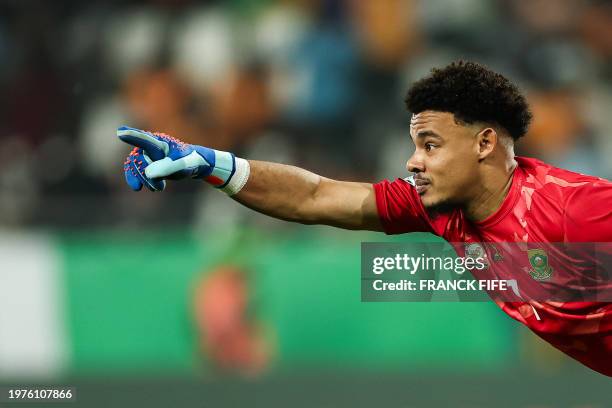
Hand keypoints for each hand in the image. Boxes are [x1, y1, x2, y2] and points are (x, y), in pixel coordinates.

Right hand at [118, 126, 235, 191]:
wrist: (195, 164)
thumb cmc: (190, 161)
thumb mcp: (182, 165)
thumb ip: (167, 168)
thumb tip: (148, 173)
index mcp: (160, 143)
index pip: (144, 139)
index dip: (131, 135)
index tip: (120, 132)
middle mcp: (150, 145)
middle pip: (137, 159)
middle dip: (144, 175)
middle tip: (159, 188)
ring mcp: (148, 153)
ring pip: (135, 166)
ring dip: (143, 180)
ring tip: (159, 188)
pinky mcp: (147, 162)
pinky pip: (134, 170)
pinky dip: (137, 179)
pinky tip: (147, 188)